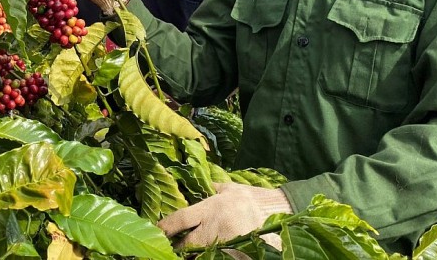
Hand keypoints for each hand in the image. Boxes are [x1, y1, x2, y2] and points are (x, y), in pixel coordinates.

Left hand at [157, 182, 290, 248]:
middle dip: (177, 248)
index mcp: (212, 208)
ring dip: (194, 254)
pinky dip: (211, 256)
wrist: (280, 213)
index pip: (181, 218)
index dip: (165, 226)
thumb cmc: (253, 199)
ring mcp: (226, 243)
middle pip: (187, 244)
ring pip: (201, 255)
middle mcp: (215, 227)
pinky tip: (209, 253)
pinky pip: (217, 258)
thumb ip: (212, 189)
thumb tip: (199, 184)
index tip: (156, 229)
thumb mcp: (230, 189)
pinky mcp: (235, 254)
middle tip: (169, 247)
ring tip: (186, 252)